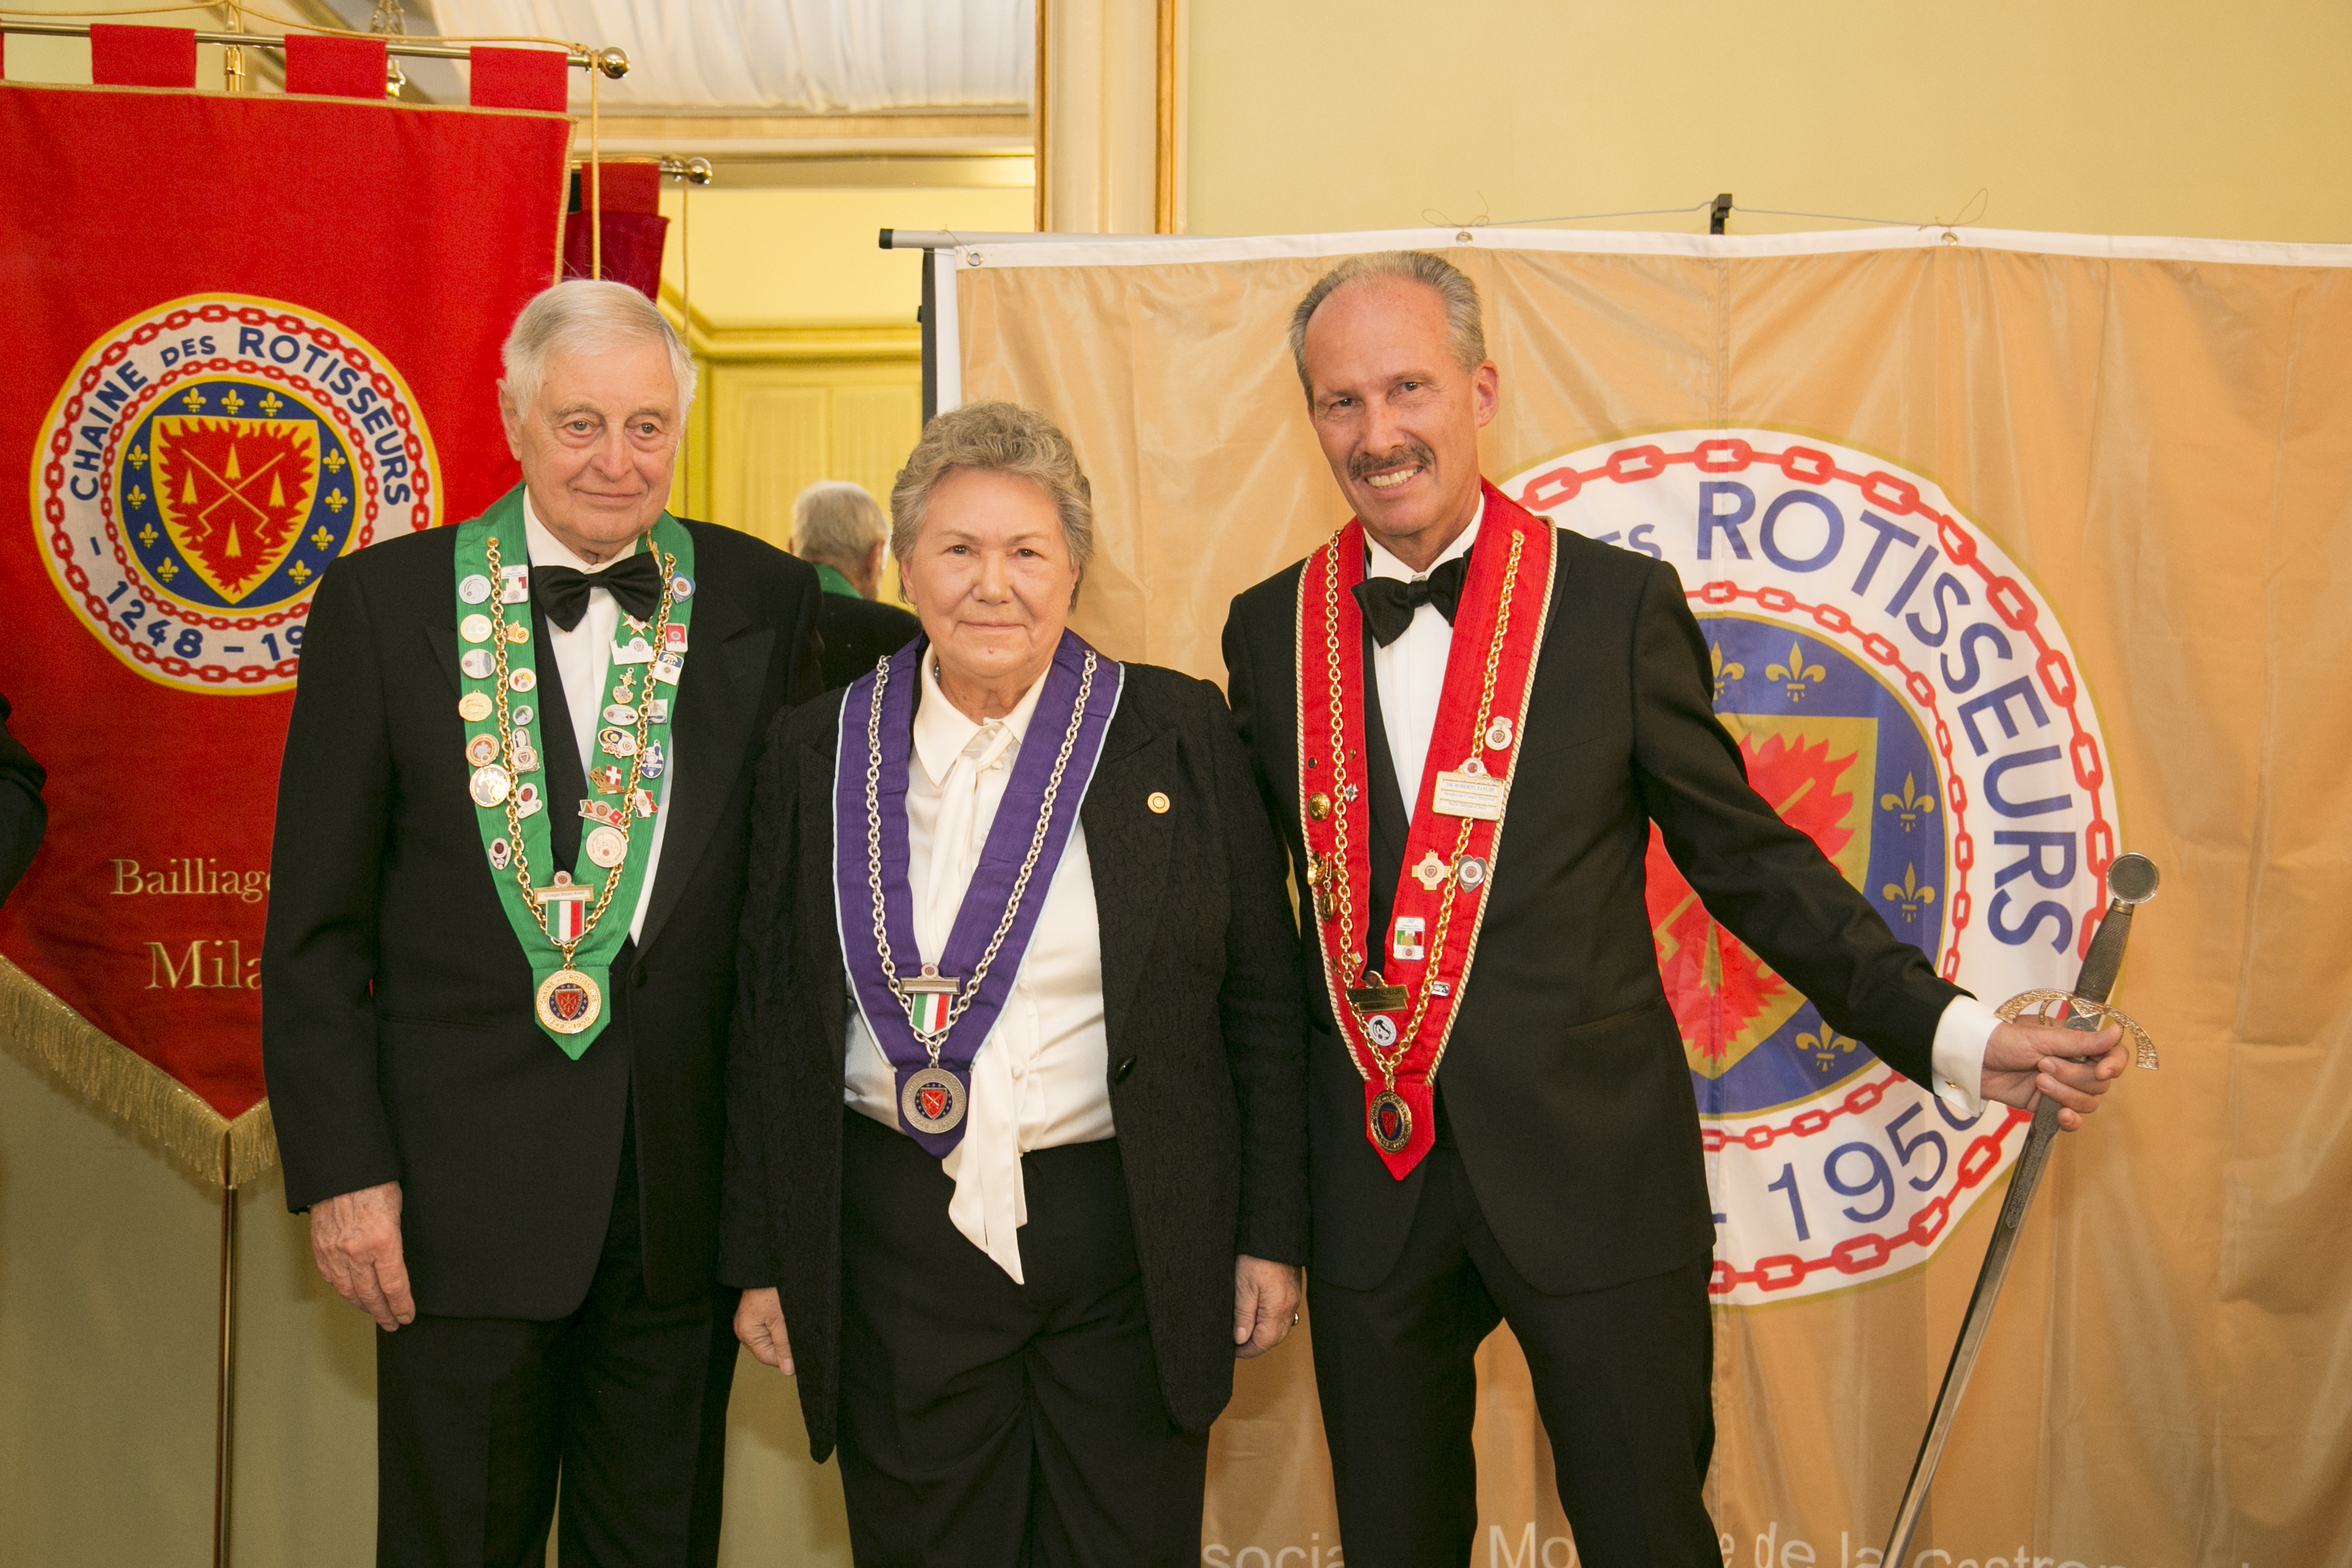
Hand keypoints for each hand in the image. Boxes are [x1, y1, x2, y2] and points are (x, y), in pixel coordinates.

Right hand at [308, 1180, 415, 1330]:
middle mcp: (357, 1251)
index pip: (394, 1286)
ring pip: (349, 1290)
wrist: (340, 1168)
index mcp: (383, 1241)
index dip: (401, 1305)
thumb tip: (397, 1263)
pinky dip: (342, 1290)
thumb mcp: (397, 1209)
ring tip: (374, 1313)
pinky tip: (350, 1294)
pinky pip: (331, 1277)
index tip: (406, 1316)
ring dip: (362, 1305)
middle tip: (392, 1323)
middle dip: (384, 1312)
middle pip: (371, 1294)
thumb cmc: (374, 1182)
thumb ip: (395, 1240)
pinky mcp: (320, 1247)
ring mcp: (335, 1251)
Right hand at [736, 1287, 793, 1373]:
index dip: (786, 1358)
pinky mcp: (753, 1313)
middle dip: (783, 1344)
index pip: (768, 1358)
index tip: (800, 1352)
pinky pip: (766, 1326)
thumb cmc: (770, 1290)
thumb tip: (787, 1370)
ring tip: (789, 1321)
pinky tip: (783, 1316)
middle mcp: (743, 1330)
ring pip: (768, 1337)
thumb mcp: (781, 1321)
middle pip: (768, 1348)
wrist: (765, 1267)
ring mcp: (747, 1321)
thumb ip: (785, 1347)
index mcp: (747, 1334)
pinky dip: (777, 1324)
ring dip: (781, 1334)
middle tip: (796, 1331)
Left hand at [1233, 1255, 1301, 1359]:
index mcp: (1276, 1308)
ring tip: (1246, 1332)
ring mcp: (1293, 1298)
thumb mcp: (1243, 1286)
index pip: (1264, 1342)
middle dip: (1257, 1345)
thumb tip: (1241, 1339)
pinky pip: (1284, 1315)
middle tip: (1238, 1345)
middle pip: (1274, 1338)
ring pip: (1280, 1328)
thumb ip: (1243, 1315)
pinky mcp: (1292, 1290)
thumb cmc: (1257, 1255)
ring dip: (1264, 1335)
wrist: (1274, 1233)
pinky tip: (1259, 1317)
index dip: (1247, 1350)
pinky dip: (1271, 1322)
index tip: (1234, 1350)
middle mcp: (1289, 1306)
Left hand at [1979, 1019, 2127, 1130]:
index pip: (2114, 1055)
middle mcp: (2075, 1064)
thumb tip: (2117, 1032)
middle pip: (2099, 1082)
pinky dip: (2070, 1119)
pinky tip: (2061, 1115)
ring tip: (2037, 1080)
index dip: (2114, 1065)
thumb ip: (2081, 1042)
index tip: (2103, 1071)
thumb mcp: (2042, 1038)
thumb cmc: (2003, 1039)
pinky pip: (2072, 1119)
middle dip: (2073, 1076)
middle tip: (2042, 1064)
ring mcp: (2063, 1086)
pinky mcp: (2049, 1105)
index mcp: (2077, 1043)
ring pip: (2088, 1101)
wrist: (1973, 1060)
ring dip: (2064, 1093)